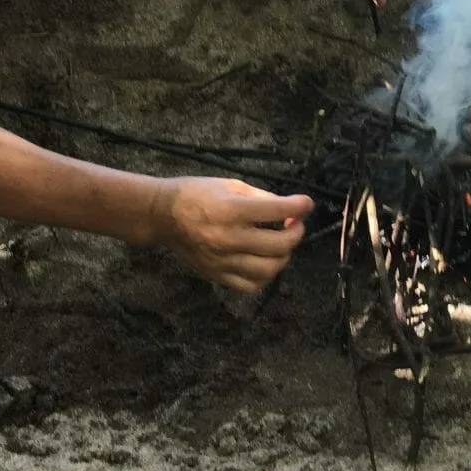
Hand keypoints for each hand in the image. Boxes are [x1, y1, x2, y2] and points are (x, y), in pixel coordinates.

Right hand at [150, 176, 312, 291]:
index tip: (307, 204)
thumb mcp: (229, 184)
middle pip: (278, 244)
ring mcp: (222, 260)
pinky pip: (250, 286)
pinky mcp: (216, 275)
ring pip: (268, 269)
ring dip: (283, 256)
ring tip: (282, 244)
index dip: (299, 206)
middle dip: (296, 233)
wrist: (162, 215)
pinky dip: (264, 276)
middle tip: (296, 224)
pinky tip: (265, 262)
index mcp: (231, 210)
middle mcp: (228, 238)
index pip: (276, 211)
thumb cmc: (196, 194)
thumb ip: (260, 197)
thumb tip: (287, 208)